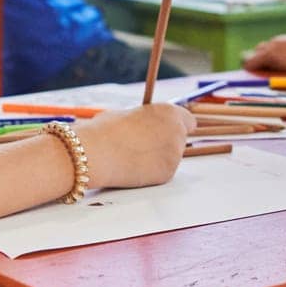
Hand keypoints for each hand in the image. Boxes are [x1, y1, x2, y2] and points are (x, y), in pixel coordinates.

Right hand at [73, 103, 193, 188]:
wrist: (97, 152)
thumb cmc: (106, 130)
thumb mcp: (127, 114)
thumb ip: (143, 119)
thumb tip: (142, 125)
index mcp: (169, 112)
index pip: (188, 121)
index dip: (176, 127)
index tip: (168, 132)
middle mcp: (177, 132)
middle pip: (179, 140)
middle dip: (166, 144)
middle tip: (144, 148)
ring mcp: (175, 154)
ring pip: (171, 157)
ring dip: (158, 158)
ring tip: (133, 158)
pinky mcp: (168, 174)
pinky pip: (163, 173)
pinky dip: (152, 173)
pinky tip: (134, 169)